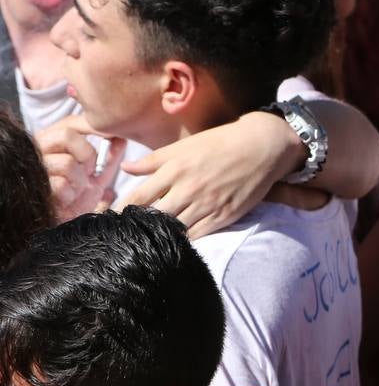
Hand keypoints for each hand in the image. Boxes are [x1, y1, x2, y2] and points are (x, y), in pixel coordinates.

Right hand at [35, 115, 125, 222]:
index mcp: (49, 143)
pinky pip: (61, 184)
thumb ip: (109, 157)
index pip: (70, 123)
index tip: (114, 136)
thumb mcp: (97, 175)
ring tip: (77, 189)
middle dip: (87, 154)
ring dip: (80, 180)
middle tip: (89, 171)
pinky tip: (68, 199)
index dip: (93, 127)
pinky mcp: (36, 188)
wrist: (65, 226)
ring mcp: (35, 169)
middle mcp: (37, 151)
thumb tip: (122, 137)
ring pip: (67, 162)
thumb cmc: (77, 199)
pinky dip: (71, 194)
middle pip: (66, 135)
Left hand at [117, 111, 302, 238]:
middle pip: (154, 217)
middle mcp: (188, 189)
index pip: (139, 197)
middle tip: (125, 235)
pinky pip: (198, 235)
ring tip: (148, 240)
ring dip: (160, 235)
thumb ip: (154, 160)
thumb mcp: (185, 146)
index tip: (111, 220)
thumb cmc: (221, 143)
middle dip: (138, 227)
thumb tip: (126, 168)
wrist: (261, 147)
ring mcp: (207, 204)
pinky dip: (185, 239)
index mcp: (174, 170)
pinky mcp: (224, 215)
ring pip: (175, 228)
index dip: (122, 211)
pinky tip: (176, 242)